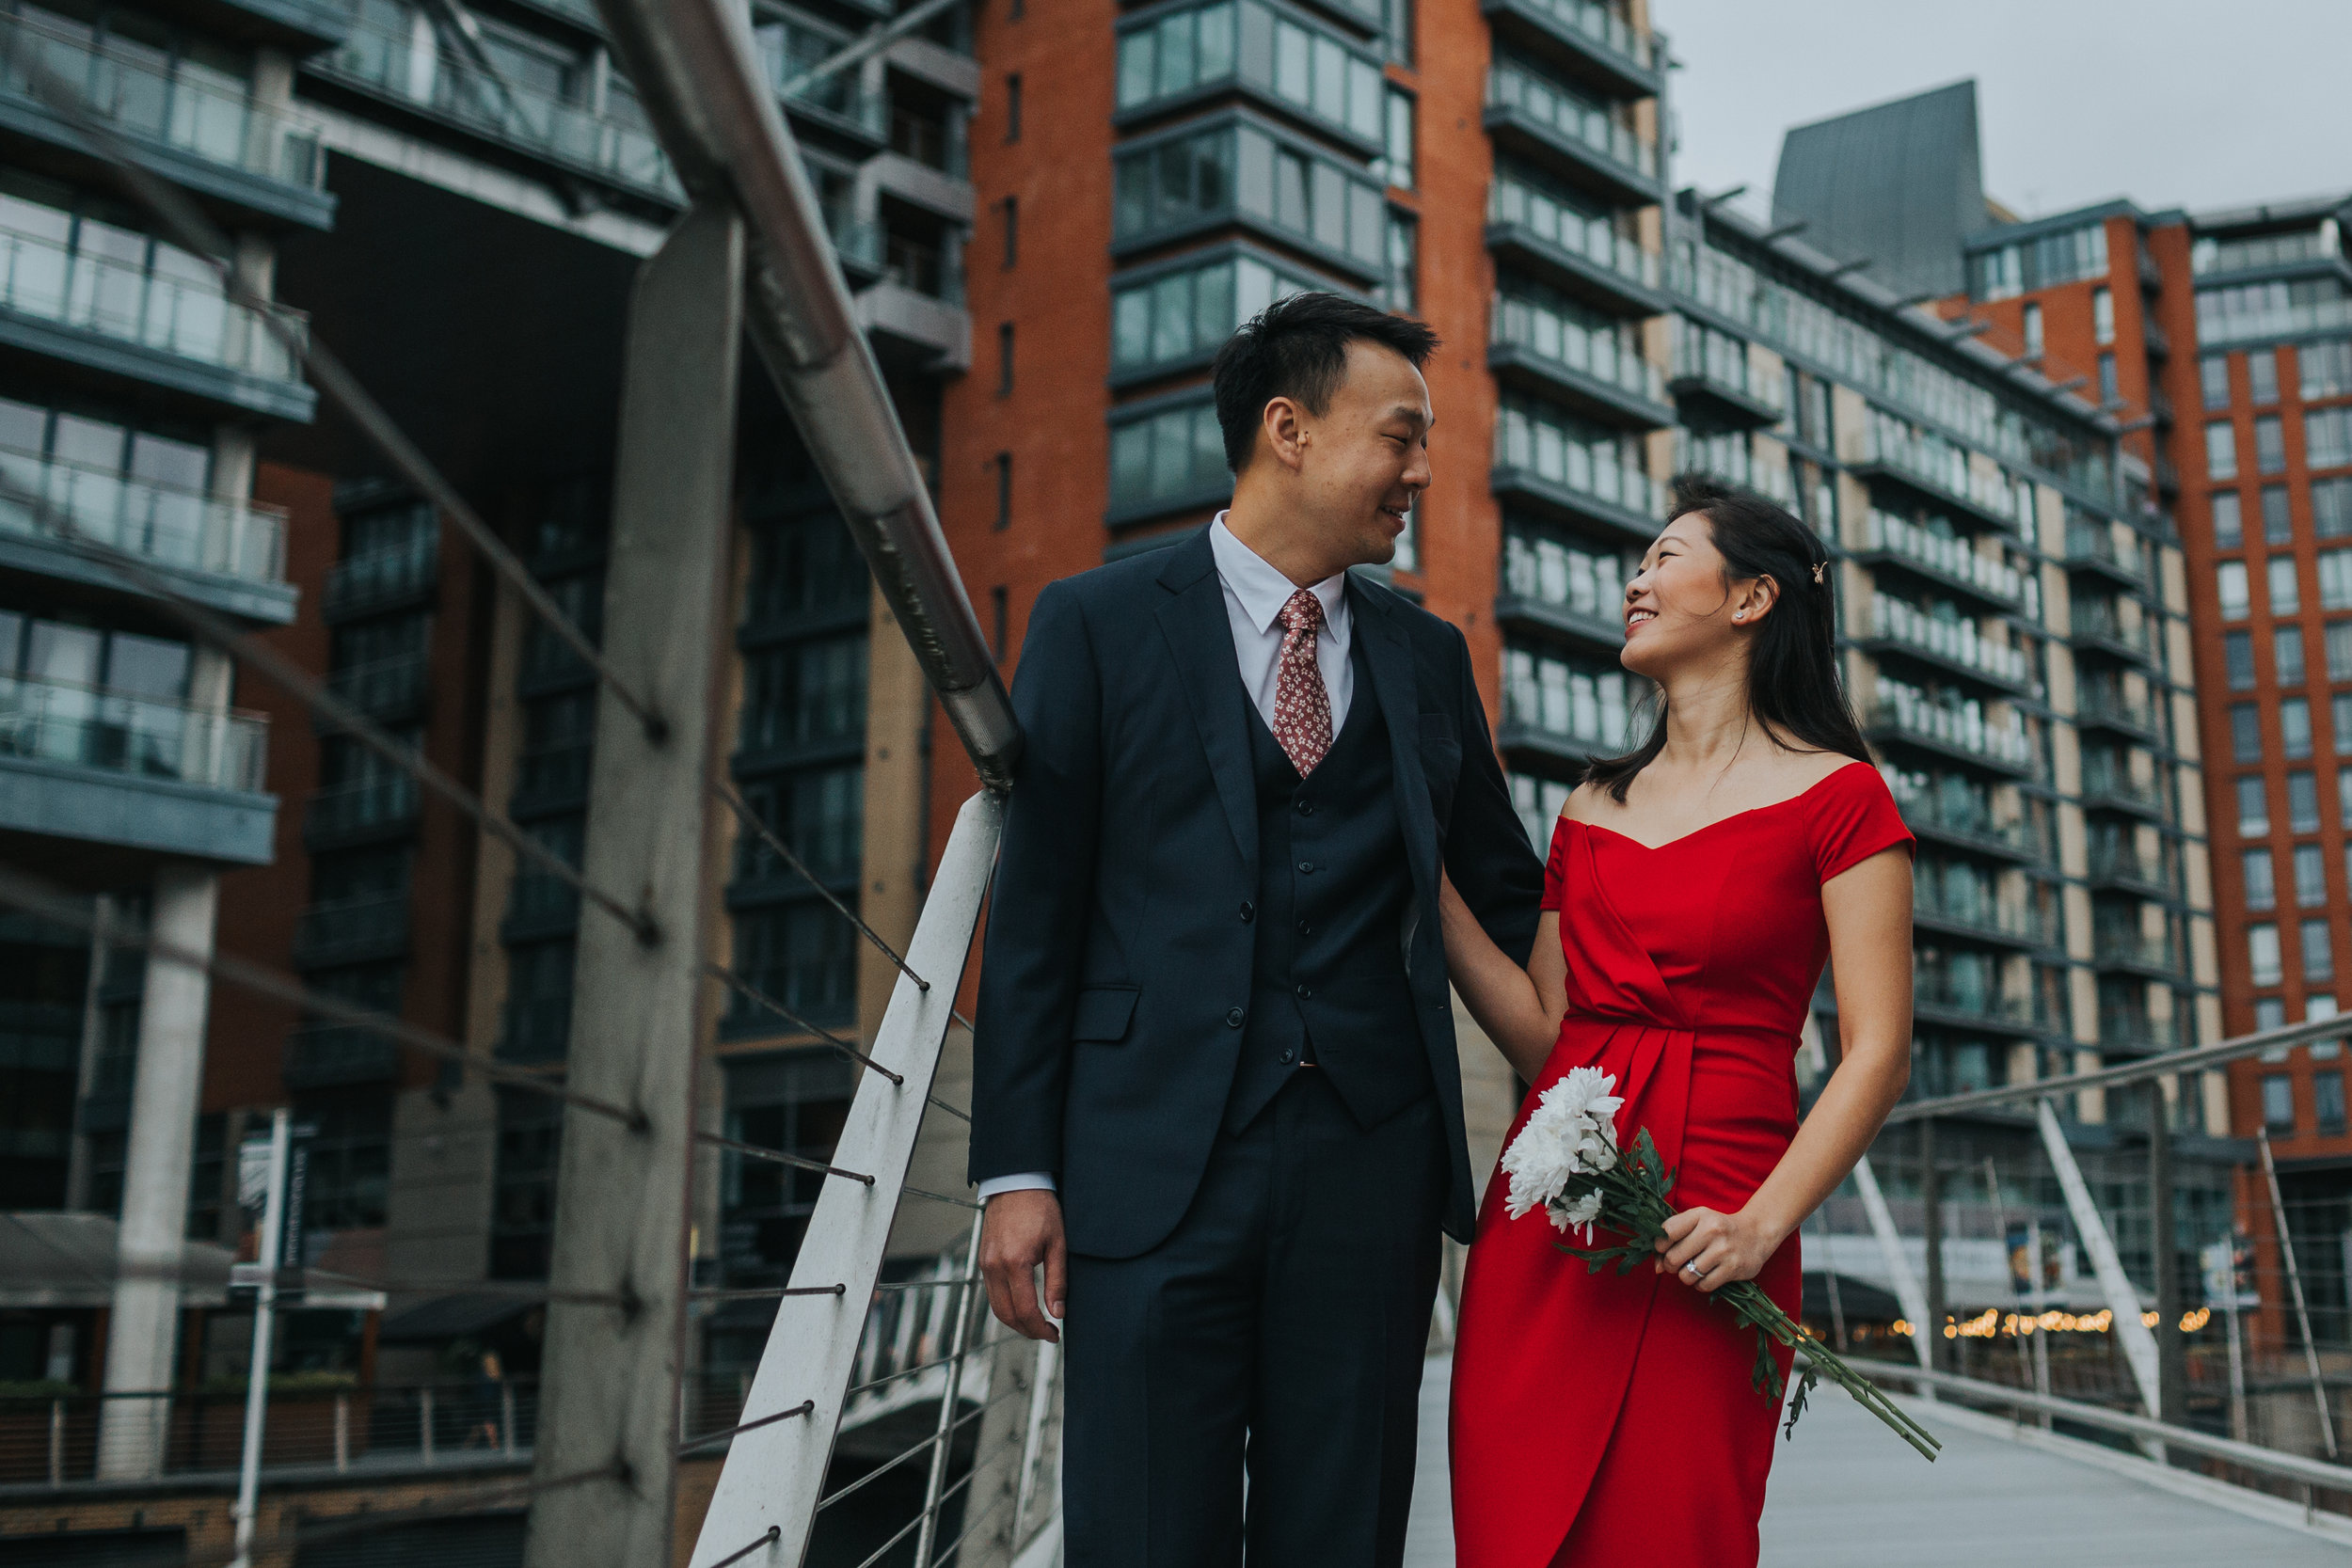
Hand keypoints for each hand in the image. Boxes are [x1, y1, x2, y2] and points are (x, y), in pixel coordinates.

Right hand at [979, 1188, 1065, 1340]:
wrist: (1016, 1183)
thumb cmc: (1041, 1209)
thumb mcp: (1057, 1244)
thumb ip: (1057, 1281)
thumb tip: (1057, 1313)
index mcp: (1015, 1263)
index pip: (1025, 1310)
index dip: (1040, 1329)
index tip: (1054, 1335)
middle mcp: (994, 1266)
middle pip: (1006, 1315)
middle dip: (1027, 1331)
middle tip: (1047, 1334)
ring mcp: (985, 1263)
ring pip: (996, 1306)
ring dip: (1015, 1321)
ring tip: (1037, 1324)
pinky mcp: (983, 1259)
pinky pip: (991, 1292)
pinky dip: (1006, 1305)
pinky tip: (1023, 1305)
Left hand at [1652, 1206, 1781, 1294]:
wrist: (1756, 1234)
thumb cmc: (1717, 1229)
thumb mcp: (1696, 1223)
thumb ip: (1672, 1239)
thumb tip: (1657, 1269)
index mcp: (1700, 1215)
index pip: (1667, 1232)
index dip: (1659, 1245)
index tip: (1664, 1248)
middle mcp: (1712, 1230)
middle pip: (1673, 1258)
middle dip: (1670, 1264)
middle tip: (1678, 1262)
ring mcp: (1724, 1250)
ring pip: (1686, 1275)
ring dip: (1686, 1275)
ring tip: (1694, 1267)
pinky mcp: (1733, 1268)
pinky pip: (1703, 1285)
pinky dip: (1700, 1284)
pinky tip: (1706, 1274)